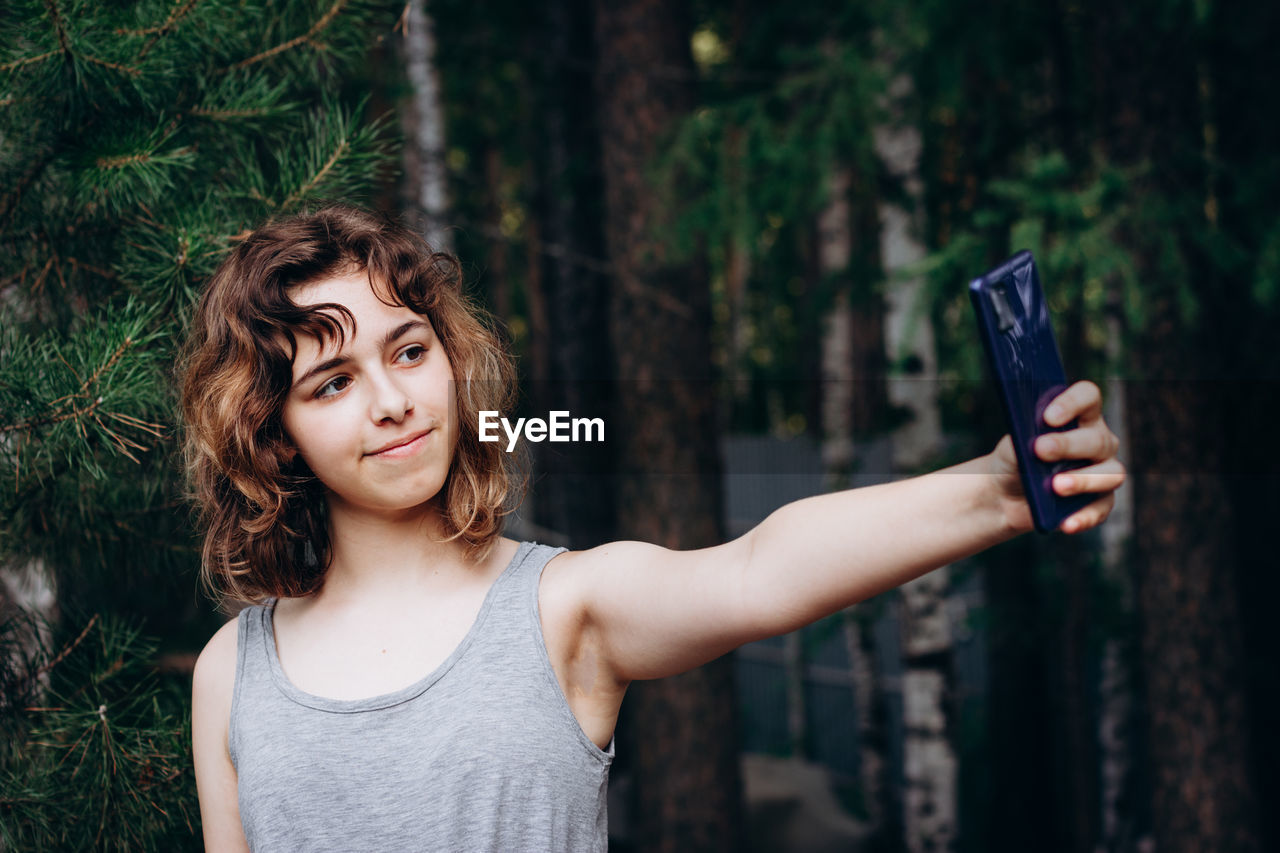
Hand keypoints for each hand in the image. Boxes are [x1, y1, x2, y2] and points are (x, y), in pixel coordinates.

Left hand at [988, 380, 1126, 534]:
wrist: (1006, 493)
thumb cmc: (1014, 459)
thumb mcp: (1011, 447)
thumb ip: (1022, 441)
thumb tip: (1033, 445)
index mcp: (1079, 416)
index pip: (1088, 397)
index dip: (1072, 403)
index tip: (1048, 417)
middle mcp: (1098, 441)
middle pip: (1097, 438)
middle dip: (1069, 445)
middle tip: (1040, 450)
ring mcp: (1104, 471)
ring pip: (1110, 474)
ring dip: (1083, 480)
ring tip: (1055, 486)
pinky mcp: (1100, 502)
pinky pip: (1102, 509)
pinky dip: (1085, 517)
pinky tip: (1067, 523)